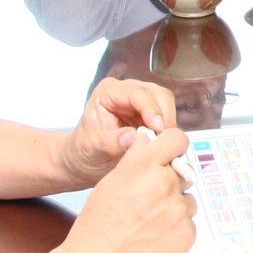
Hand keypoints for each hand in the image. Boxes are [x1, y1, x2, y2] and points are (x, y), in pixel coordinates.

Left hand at [55, 76, 175, 183]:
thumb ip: (111, 141)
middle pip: (158, 95)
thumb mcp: (92, 147)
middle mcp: (127, 92)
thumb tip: (133, 136)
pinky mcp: (150, 115)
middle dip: (164, 117)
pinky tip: (160, 146)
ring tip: (160, 145)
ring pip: (166, 105)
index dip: (151, 109)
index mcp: (108, 92)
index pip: (138, 93)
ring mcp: (140, 102)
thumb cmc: (84, 150)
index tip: (158, 129)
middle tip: (163, 141)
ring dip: (168, 125)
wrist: (85, 160)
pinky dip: (167, 133)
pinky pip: (167, 119)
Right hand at [65, 124, 197, 252]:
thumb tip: (149, 140)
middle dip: (169, 183)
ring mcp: (180, 213)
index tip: (168, 156)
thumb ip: (136, 157)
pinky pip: (188, 226)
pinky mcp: (187, 237)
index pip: (177, 140)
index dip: (172, 148)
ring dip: (173, 208)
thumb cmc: (98, 226)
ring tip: (147, 224)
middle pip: (183, 174)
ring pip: (187, 202)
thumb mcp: (111, 181)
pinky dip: (175, 231)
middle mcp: (166, 186)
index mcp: (146, 167)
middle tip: (147, 201)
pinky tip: (153, 238)